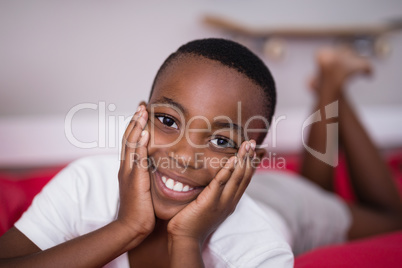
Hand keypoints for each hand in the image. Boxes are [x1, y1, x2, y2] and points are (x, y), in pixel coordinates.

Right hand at [117, 105, 154, 239]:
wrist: (132, 227)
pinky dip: (141, 144)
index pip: (130, 142)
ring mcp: (128, 173)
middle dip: (134, 121)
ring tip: (143, 112)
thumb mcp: (142, 188)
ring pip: (131, 144)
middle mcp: (125, 167)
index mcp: (127, 169)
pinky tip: (146, 132)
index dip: (134, 127)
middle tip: (141, 106)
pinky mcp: (135, 180)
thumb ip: (145, 176)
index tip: (141, 114)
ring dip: (137, 126)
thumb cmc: (140, 210)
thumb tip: (155, 166)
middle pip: (128, 138)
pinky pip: (138, 158)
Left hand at [167, 140, 255, 244]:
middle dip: (250, 158)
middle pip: (244, 177)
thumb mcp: (208, 206)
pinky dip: (228, 170)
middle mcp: (229, 201)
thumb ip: (213, 194)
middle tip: (253, 143)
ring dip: (243, 160)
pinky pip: (221, 182)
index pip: (244, 181)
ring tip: (247, 145)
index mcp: (230, 202)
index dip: (251, 165)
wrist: (185, 239)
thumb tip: (212, 182)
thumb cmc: (192, 222)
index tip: (255, 152)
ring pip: (237, 177)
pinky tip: (233, 159)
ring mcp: (222, 202)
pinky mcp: (210, 202)